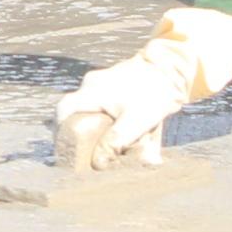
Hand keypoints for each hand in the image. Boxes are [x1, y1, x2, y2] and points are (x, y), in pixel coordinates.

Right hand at [53, 8, 231, 171]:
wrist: (171, 69)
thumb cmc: (153, 94)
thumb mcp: (136, 122)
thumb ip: (116, 142)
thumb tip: (98, 162)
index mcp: (92, 90)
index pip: (63, 110)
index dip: (60, 131)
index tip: (66, 149)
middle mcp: (91, 84)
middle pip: (73, 111)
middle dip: (77, 132)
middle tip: (83, 151)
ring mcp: (100, 81)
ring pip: (87, 107)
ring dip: (92, 125)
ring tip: (102, 143)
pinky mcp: (111, 83)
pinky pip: (99, 102)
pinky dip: (103, 117)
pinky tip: (116, 129)